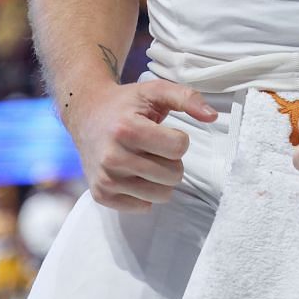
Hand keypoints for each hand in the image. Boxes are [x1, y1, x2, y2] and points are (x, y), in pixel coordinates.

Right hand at [66, 76, 216, 211]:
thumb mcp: (155, 91)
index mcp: (127, 128)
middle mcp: (113, 156)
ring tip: (145, 160)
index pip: (179, 147)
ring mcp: (106, 178)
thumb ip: (187, 98)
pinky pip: (143, 207)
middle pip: (173, 174)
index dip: (178, 138)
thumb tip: (212, 116)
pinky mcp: (101, 195)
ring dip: (161, 179)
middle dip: (171, 160)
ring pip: (161, 195)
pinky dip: (144, 192)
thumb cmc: (125, 103)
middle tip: (154, 147)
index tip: (161, 131)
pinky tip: (132, 173)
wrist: (86, 115)